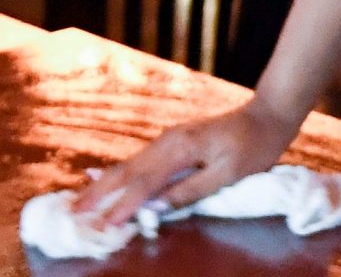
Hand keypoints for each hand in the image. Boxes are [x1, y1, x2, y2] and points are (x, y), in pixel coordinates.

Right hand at [73, 100, 303, 231]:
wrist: (267, 116)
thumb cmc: (253, 148)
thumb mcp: (227, 174)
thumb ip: (189, 191)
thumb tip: (155, 209)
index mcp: (179, 148)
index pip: (143, 184)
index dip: (121, 206)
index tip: (103, 226)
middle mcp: (167, 141)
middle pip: (126, 171)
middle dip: (98, 193)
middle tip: (73, 212)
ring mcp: (168, 140)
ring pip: (129, 166)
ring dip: (103, 185)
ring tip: (80, 202)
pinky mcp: (172, 144)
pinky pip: (139, 163)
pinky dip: (119, 175)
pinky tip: (103, 179)